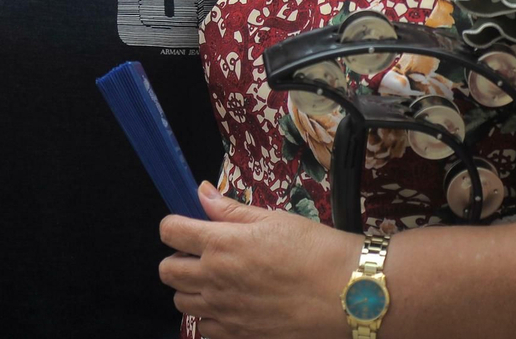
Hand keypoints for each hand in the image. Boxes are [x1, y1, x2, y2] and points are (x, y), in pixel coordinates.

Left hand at [159, 183, 356, 338]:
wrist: (348, 294)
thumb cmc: (316, 251)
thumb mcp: (273, 219)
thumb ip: (231, 210)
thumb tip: (203, 192)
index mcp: (221, 244)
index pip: (169, 231)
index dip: (175, 225)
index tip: (187, 225)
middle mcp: (216, 279)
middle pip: (167, 270)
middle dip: (178, 257)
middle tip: (200, 253)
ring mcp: (226, 312)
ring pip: (181, 302)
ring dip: (190, 289)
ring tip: (215, 279)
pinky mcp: (240, 336)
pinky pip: (204, 329)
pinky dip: (209, 317)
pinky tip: (229, 304)